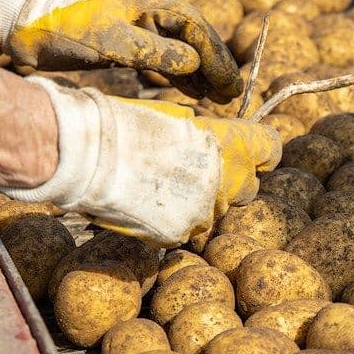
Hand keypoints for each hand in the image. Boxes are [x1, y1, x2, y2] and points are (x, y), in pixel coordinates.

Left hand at [0, 0, 241, 102]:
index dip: (215, 57)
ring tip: (220, 99)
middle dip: (215, 67)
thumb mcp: (112, 43)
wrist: (27, 33)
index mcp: (148, 1)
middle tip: (233, 94)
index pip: (194, 27)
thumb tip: (195, 64)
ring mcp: (140, 28)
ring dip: (202, 75)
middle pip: (194, 38)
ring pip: (181, 51)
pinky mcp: (129, 45)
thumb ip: (155, 53)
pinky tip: (195, 93)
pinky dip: (181, 78)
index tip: (228, 83)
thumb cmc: (66, 33)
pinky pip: (164, 60)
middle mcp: (149, 11)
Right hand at [1, 77, 280, 244]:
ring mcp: (200, 209)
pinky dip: (170, 223)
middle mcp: (220, 178)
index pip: (269, 148)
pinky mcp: (177, 233)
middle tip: (196, 178)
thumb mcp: (172, 121)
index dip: (261, 153)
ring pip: (212, 214)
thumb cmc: (120, 126)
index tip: (256, 157)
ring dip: (196, 206)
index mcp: (223, 142)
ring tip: (161, 192)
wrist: (85, 154)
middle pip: (244, 189)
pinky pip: (184, 231)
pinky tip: (147, 207)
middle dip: (227, 185)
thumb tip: (213, 144)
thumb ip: (202, 138)